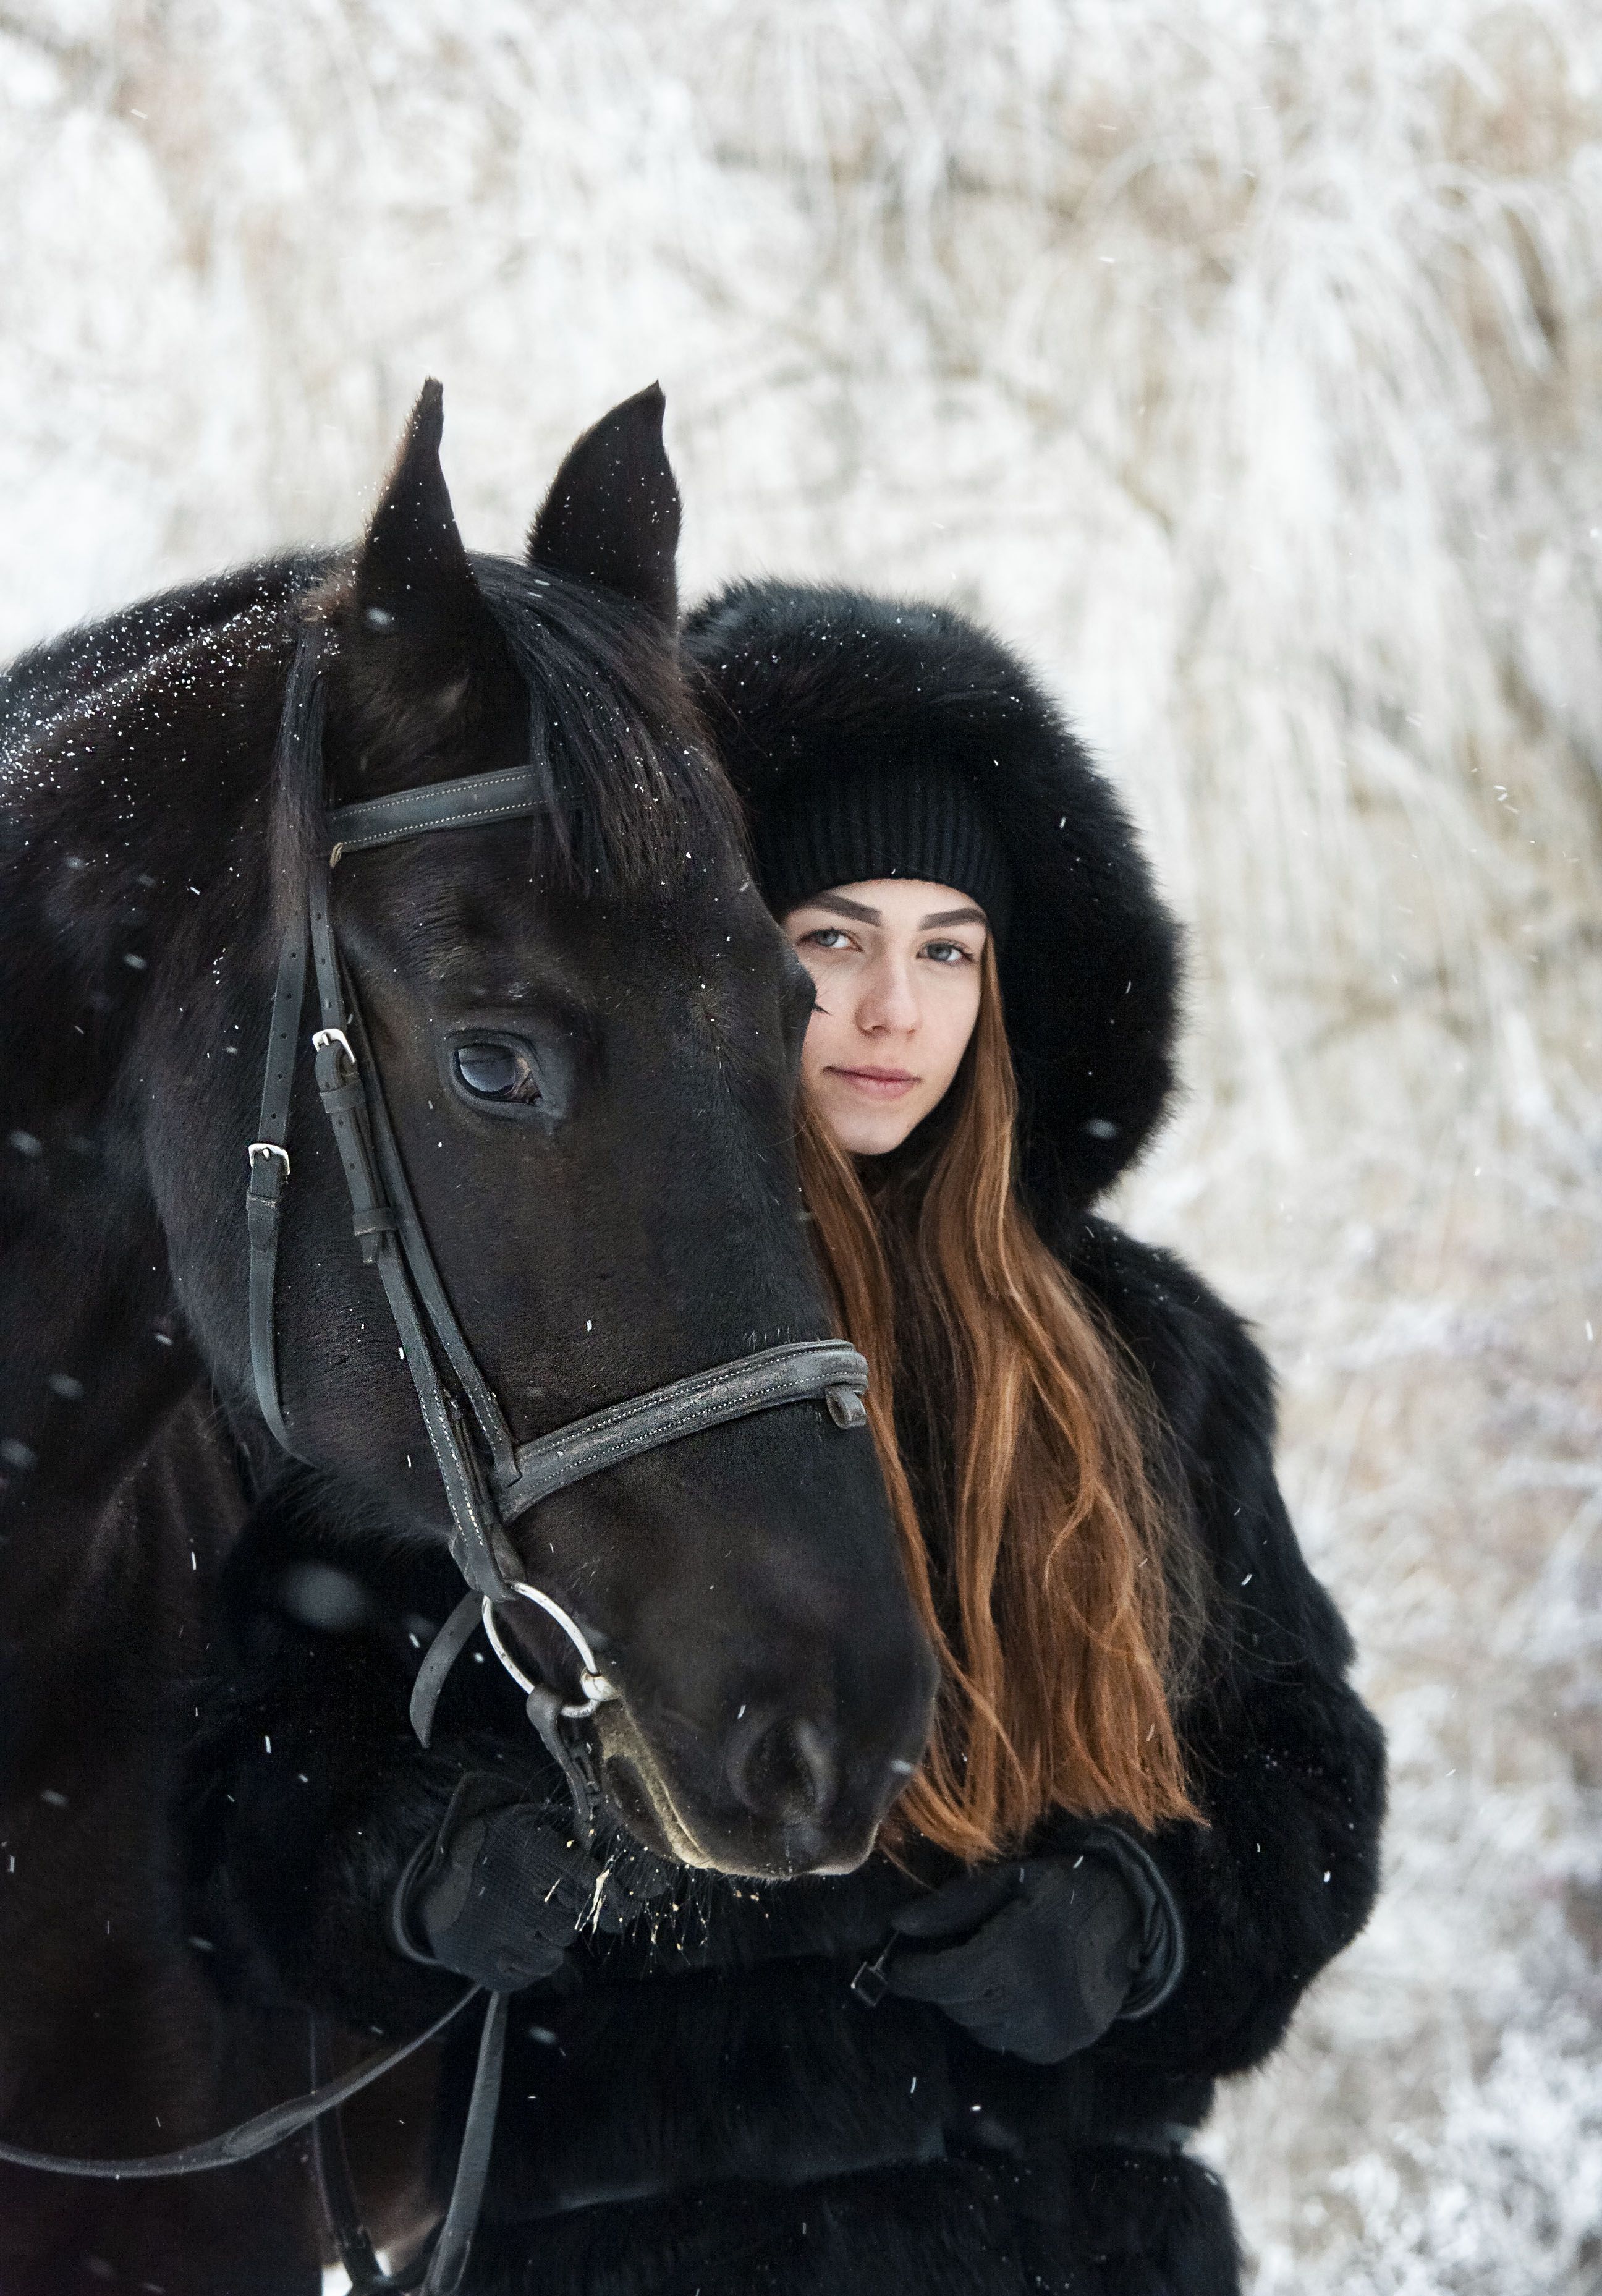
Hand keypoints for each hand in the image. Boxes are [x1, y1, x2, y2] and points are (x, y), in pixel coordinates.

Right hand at [392, 1774, 672, 1992]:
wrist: (440, 1877)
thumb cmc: (508, 1846)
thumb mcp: (543, 1825)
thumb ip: (599, 1844)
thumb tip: (659, 1885)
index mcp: (531, 1852)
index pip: (591, 1883)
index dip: (614, 1899)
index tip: (622, 1906)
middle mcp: (512, 1895)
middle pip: (572, 1923)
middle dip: (569, 1914)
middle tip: (549, 1898)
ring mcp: (494, 1936)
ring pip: (555, 1952)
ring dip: (550, 1937)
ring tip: (526, 1913)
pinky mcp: (483, 1967)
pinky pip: (532, 1974)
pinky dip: (530, 1959)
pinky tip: (512, 1935)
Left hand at [885, 1850, 1161, 2062]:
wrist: (1129, 1917)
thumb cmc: (1060, 1891)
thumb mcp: (1007, 1881)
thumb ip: (952, 1905)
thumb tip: (898, 1925)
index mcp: (1019, 1949)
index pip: (946, 1979)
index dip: (913, 1977)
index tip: (896, 1967)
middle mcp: (1036, 1997)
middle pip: (960, 2006)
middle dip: (939, 1986)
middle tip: (940, 1961)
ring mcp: (1052, 2029)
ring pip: (981, 2030)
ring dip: (968, 2005)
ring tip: (980, 1974)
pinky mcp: (1063, 2047)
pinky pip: (1009, 2044)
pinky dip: (997, 2024)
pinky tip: (1008, 1994)